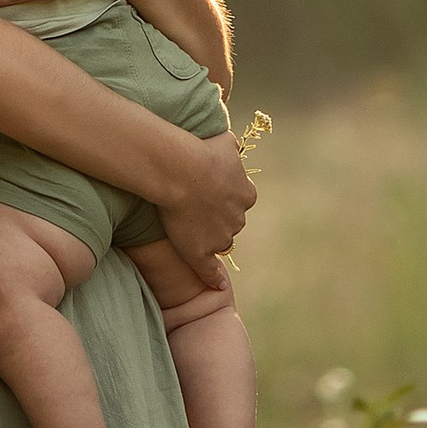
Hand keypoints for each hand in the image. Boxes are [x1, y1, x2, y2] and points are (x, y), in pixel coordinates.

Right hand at [156, 132, 254, 273]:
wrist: (181, 170)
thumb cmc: (200, 150)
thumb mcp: (225, 141)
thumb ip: (232, 147)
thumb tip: (234, 146)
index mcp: (246, 194)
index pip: (240, 200)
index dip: (225, 196)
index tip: (210, 189)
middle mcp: (238, 218)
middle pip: (230, 222)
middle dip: (216, 216)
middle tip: (194, 204)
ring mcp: (221, 237)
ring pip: (218, 241)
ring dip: (206, 236)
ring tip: (185, 223)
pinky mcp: (201, 253)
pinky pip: (210, 271)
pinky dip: (213, 279)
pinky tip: (216, 287)